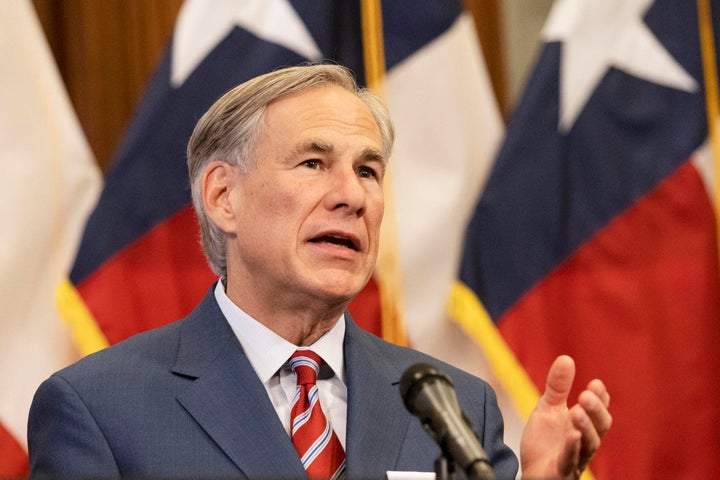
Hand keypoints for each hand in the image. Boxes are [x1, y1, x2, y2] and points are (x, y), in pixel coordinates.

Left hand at [520, 355, 611, 478]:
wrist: (531, 470)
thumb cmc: (545, 441)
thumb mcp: (549, 408)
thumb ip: (558, 387)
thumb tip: (566, 358)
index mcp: (584, 425)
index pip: (599, 410)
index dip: (600, 399)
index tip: (596, 384)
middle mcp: (585, 442)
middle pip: (600, 427)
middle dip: (595, 411)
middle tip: (586, 394)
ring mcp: (576, 458)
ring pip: (588, 445)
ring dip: (585, 427)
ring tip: (577, 411)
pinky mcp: (562, 471)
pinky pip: (570, 461)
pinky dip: (572, 448)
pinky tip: (572, 435)